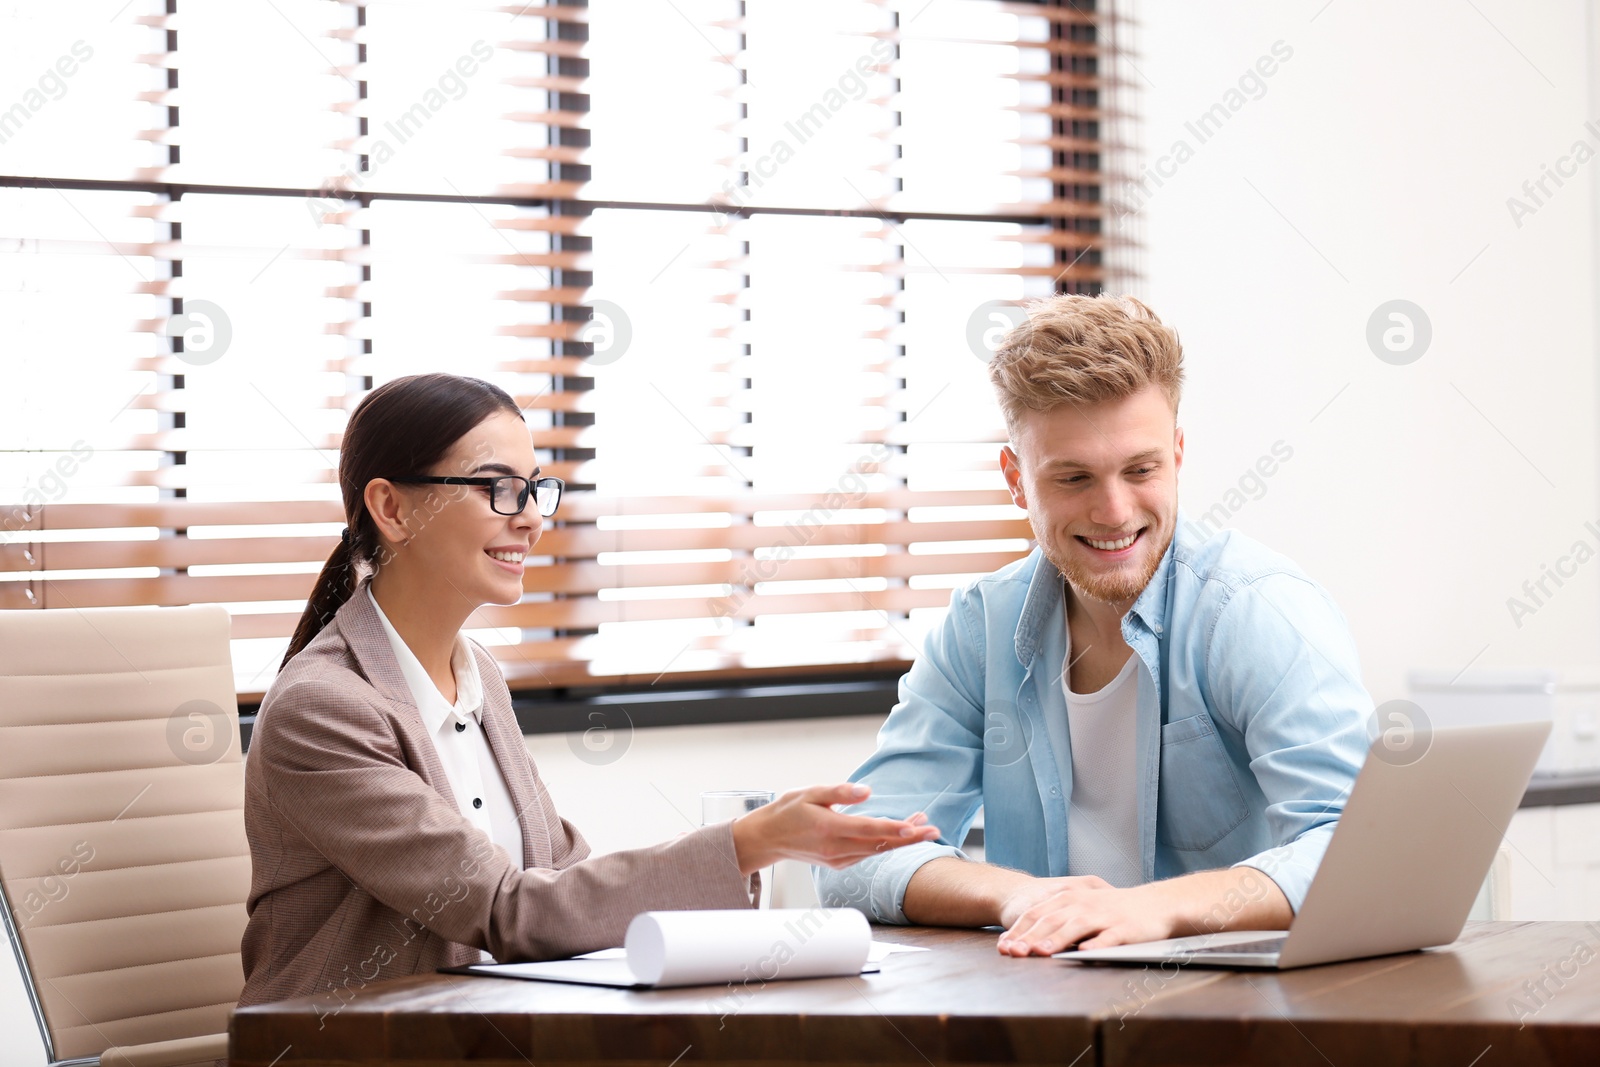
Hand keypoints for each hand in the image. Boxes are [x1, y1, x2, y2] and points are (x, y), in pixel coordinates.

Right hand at [729, 783, 941, 873]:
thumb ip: (839, 791)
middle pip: (880, 845)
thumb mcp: (809, 792)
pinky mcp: (839, 863)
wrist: (768, 839)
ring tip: (923, 825)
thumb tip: (868, 791)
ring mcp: (838, 859)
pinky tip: (900, 833)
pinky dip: (886, 844)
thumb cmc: (788, 811)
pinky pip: (868, 854)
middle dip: (909, 838)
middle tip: (934, 830)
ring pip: (876, 851)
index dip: (894, 829)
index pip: (868, 830)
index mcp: (829, 829)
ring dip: (901, 840)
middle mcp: (836, 849)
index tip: (916, 827)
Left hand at [996, 879, 1178, 956]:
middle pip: (1051, 920)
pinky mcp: (1125, 928)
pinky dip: (1096, 944)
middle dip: (1030, 937)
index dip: (1018, 930)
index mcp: (1069, 898)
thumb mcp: (1081, 907)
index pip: (1037, 914)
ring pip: (1076, 926)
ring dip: (1057, 939)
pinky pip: (1109, 937)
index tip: (1003, 946)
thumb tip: (1028, 939)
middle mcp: (1083, 903)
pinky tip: (1085, 953)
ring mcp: (1104, 915)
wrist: (1154, 903)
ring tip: (1041, 952)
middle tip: (1014, 953)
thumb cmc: (1111, 909)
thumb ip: (1057, 919)